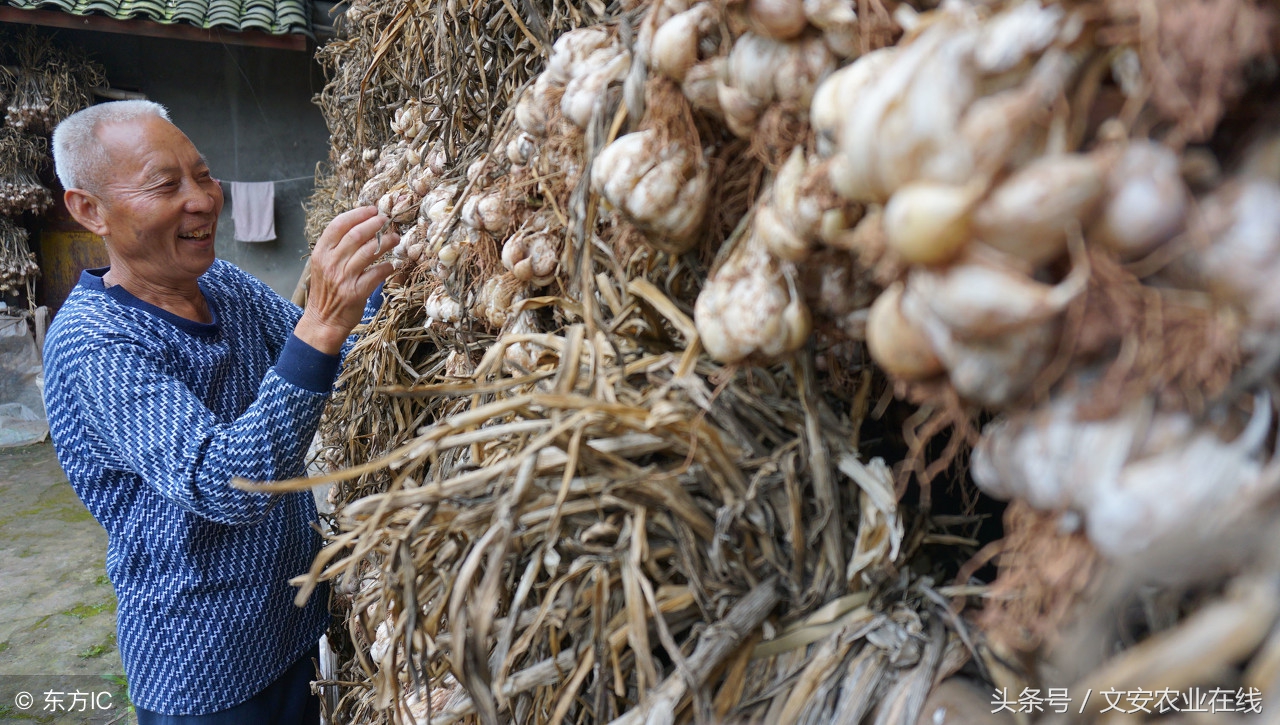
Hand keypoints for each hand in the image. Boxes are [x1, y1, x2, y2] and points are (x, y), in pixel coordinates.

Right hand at [294, 206, 396, 354]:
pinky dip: (387, 267)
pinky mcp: (356, 292)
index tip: (371, 209)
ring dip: (384, 242)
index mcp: (320, 253)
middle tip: (386, 219)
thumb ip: (337, 248)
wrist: (323, 321)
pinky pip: (376, 274)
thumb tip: (361, 226)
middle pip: (355, 235)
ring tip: (394, 238)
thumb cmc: (327, 291)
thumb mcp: (323, 266)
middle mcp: (330, 263)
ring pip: (368, 252)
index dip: (356, 214)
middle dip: (373, 224)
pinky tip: (393, 264)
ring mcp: (343, 278)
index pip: (337, 225)